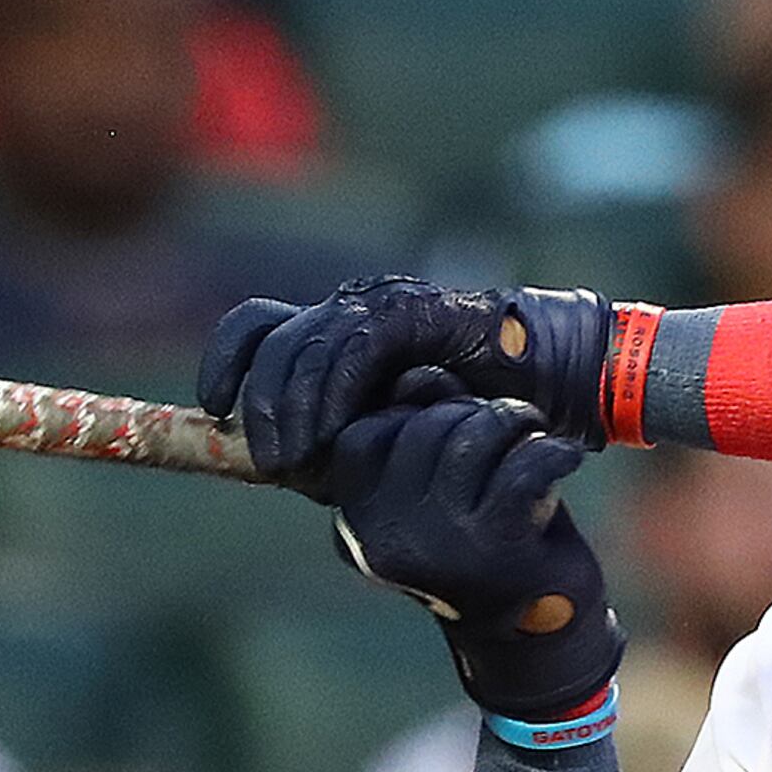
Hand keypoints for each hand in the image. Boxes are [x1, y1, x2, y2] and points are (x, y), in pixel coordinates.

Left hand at [201, 280, 614, 487]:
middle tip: (266, 458)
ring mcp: (385, 306)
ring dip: (293, 404)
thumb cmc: (479, 418)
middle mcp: (354, 308)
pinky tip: (331, 431)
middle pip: (271, 335)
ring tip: (293, 459)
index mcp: (337, 330)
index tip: (212, 411)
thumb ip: (337, 441)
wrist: (559, 384)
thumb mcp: (389, 436)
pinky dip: (335, 388)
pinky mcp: (419, 312)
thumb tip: (278, 466)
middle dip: (260, 399)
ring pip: (308, 341)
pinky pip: (358, 344)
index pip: (256, 327)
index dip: (226, 362)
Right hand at [325, 377, 622, 719]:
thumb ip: (419, 431)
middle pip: (421, 429)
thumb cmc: (484, 549)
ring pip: (470, 437)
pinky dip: (552, 452)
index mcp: (357, 526)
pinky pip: (522, 463)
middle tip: (506, 426)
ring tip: (531, 434)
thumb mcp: (439, 491)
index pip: (363, 434)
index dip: (411, 412)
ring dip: (512, 423)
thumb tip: (417, 372)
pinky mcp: (497, 549)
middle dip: (470, 413)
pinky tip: (563, 459)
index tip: (453, 423)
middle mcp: (385, 540)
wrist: (535, 641)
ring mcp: (439, 546)